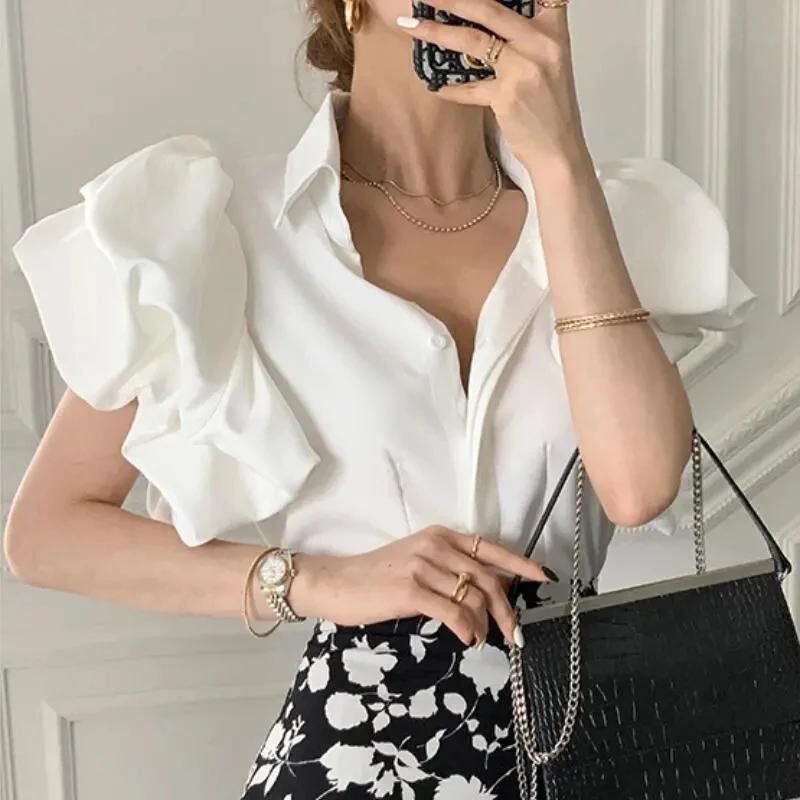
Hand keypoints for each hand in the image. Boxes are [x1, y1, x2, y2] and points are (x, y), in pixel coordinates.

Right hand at [288, 525, 556, 647]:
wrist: (336, 582)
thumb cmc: (376, 576)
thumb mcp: (417, 562)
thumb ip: (450, 569)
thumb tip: (489, 590)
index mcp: (440, 536)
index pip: (490, 548)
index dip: (520, 563)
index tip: (543, 576)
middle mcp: (436, 546)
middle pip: (489, 577)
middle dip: (509, 609)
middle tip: (516, 635)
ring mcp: (424, 566)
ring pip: (475, 597)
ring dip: (488, 625)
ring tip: (484, 640)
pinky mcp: (412, 590)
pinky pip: (455, 613)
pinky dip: (468, 630)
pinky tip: (467, 640)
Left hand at [396, 0, 591, 173]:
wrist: (559, 151)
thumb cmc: (551, 110)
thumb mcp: (549, 63)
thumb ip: (526, 39)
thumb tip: (489, 26)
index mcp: (553, 31)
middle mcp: (541, 44)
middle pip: (490, 9)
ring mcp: (523, 69)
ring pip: (473, 41)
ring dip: (437, 32)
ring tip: (411, 27)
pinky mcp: (507, 96)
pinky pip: (469, 88)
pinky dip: (450, 89)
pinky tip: (435, 88)